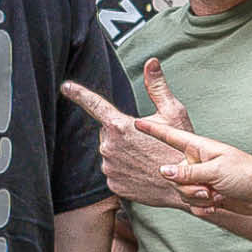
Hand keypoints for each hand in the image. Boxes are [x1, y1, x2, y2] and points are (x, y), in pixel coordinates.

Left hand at [61, 59, 196, 207]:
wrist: (185, 188)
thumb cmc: (181, 150)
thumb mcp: (173, 113)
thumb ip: (157, 87)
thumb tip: (151, 63)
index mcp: (120, 126)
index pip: (94, 104)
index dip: (79, 94)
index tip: (66, 87)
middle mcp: (109, 147)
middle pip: (108, 132)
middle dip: (122, 133)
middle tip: (145, 141)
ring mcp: (109, 167)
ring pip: (111, 152)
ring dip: (124, 152)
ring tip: (146, 157)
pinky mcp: (113, 184)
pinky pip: (114, 171)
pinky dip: (126, 170)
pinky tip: (142, 171)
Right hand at [129, 114, 251, 217]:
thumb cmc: (246, 174)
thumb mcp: (216, 170)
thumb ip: (187, 171)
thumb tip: (163, 171)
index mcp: (199, 147)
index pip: (171, 136)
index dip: (154, 130)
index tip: (136, 122)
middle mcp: (197, 161)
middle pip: (173, 173)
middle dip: (186, 185)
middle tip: (207, 189)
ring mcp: (200, 177)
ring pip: (180, 190)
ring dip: (195, 197)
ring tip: (215, 196)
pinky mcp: (204, 193)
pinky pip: (190, 202)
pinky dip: (201, 206)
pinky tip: (216, 205)